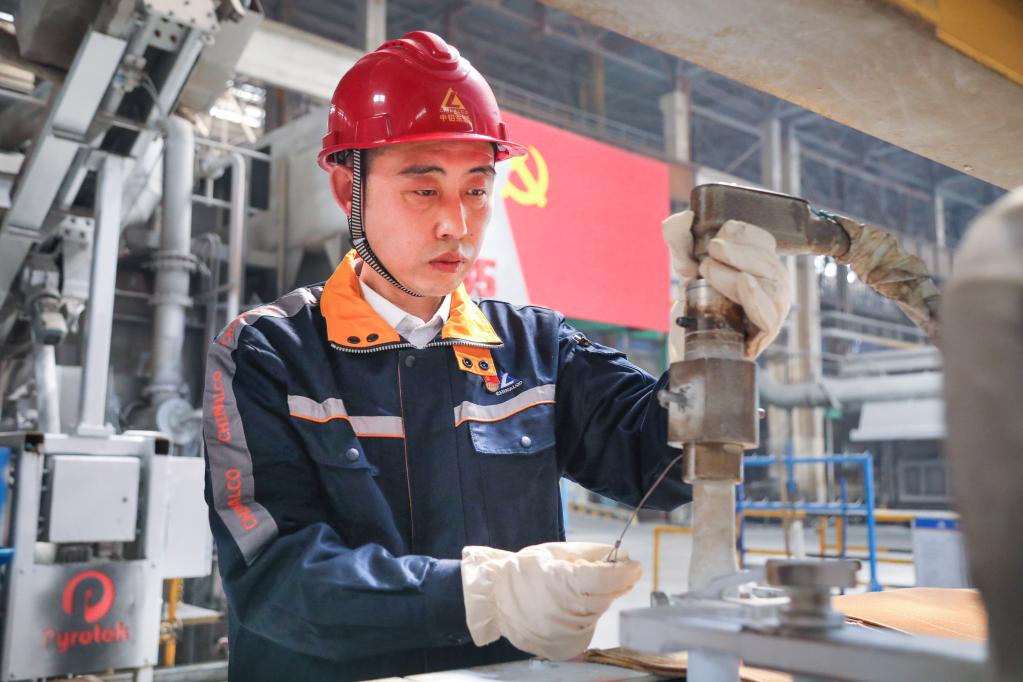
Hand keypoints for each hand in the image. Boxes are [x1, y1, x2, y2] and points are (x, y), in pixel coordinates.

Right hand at [461, 541, 641, 659]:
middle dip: (615, 584)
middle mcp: (562, 611)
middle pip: (605, 597)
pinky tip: (572, 608)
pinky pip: (586, 630)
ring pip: (597, 614)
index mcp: (559, 581)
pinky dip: (586, 617)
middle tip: (616, 574)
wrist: (494, 599)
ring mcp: (562, 633)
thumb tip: (621, 556)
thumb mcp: (554, 553)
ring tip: (580, 590)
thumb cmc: (524, 571)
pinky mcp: (561, 647)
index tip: (634, 566)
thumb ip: (590, 554)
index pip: (604, 579)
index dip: (624, 572)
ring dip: (598, 601)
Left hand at [662, 210, 790, 358]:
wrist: (685, 342)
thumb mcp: (684, 264)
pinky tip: (745, 283)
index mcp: (761, 263)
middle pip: (768, 262)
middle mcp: (774, 284)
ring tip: (709, 270)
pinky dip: (756, 298)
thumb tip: (685, 216)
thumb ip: (679, 237)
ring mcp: (773, 309)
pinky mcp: (765, 333)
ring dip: (737, 273)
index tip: (722, 231)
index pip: (765, 241)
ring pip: (770, 286)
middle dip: (737, 253)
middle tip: (706, 256)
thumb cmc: (694, 300)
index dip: (746, 233)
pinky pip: (768, 316)